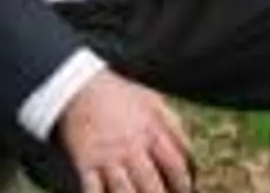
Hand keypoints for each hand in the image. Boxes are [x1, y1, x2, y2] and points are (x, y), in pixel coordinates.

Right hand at [57, 69, 194, 192]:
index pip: (175, 165)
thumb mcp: (154, 102)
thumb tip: (190, 159)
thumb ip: (175, 128)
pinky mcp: (85, 163)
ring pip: (124, 192)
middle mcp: (130, 147)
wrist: (79, 87)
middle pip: (151, 184)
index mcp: (151, 131)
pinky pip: (93, 191)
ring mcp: (107, 157)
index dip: (184, 184)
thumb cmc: (121, 96)